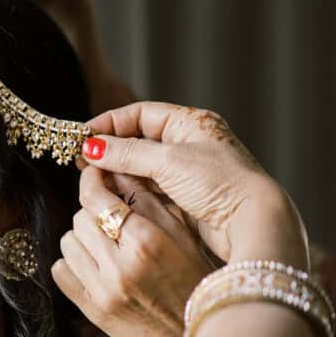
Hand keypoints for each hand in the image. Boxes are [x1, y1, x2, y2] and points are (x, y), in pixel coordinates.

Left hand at [53, 169, 214, 336]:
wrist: (194, 335)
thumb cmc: (195, 279)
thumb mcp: (181, 234)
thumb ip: (146, 201)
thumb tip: (115, 171)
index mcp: (146, 242)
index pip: (97, 199)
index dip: (91, 181)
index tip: (94, 174)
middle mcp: (121, 266)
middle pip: (80, 218)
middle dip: (93, 213)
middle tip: (110, 218)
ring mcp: (104, 290)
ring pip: (68, 243)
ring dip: (82, 238)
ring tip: (105, 244)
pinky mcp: (92, 310)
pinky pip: (61, 272)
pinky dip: (72, 264)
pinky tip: (93, 265)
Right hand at [79, 102, 308, 269]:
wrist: (252, 222)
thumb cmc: (220, 184)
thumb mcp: (168, 162)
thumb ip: (127, 153)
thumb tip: (91, 147)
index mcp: (191, 123)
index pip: (141, 114)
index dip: (110, 123)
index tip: (83, 136)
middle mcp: (190, 144)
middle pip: (139, 139)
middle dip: (111, 149)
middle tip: (83, 160)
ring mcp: (188, 171)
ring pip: (142, 166)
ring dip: (119, 171)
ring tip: (94, 178)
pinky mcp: (186, 197)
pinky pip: (150, 187)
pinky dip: (132, 188)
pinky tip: (116, 194)